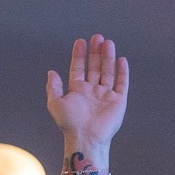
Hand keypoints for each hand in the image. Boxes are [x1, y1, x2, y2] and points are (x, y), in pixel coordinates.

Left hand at [46, 35, 129, 161]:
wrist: (85, 137)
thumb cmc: (69, 123)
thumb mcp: (55, 103)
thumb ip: (53, 87)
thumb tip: (51, 72)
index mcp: (78, 90)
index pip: (79, 68)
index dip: (80, 55)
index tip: (80, 41)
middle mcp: (92, 91)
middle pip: (95, 67)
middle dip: (95, 52)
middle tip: (97, 37)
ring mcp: (106, 95)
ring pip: (108, 72)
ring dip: (108, 57)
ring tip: (108, 42)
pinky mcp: (118, 101)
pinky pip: (121, 84)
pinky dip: (122, 72)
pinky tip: (121, 60)